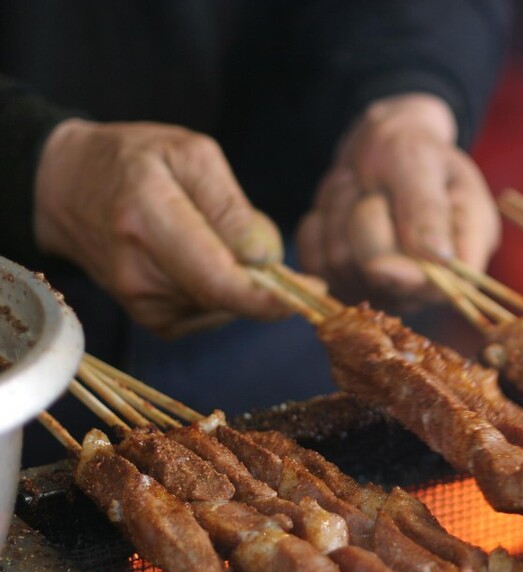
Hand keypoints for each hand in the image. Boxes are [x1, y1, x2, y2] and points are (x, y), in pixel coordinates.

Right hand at [33, 119, 295, 336]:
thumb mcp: (190, 155)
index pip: (219, 281)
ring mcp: (140, 301)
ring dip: (241, 282)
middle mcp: (139, 272)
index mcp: (149, 222)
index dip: (271, 297)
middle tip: (271, 249)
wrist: (65, 186)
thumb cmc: (134, 160)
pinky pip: (210, 314)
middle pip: (229, 297)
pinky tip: (203, 261)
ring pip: (225, 306)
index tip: (311, 292)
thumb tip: (265, 257)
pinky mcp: (149, 318)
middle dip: (266, 281)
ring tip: (214, 239)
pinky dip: (222, 293)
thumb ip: (231, 207)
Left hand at [296, 93, 499, 311]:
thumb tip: (439, 258)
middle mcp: (434, 276)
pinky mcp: (353, 283)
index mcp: (469, 244)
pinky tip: (339, 209)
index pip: (449, 288)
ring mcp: (393, 286)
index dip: (410, 281)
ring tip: (360, 191)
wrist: (377, 148)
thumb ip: (427, 208)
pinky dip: (318, 230)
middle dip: (366, 223)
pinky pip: (317, 267)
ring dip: (339, 218)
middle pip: (385, 279)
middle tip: (375, 191)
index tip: (376, 264)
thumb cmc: (411, 147)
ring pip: (342, 268)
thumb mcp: (420, 162)